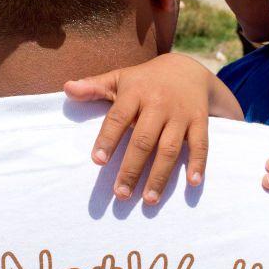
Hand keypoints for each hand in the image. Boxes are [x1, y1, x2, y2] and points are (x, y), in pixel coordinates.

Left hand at [64, 53, 241, 203]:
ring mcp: (181, 114)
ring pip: (170, 148)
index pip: (118, 117)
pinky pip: (201, 144)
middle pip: (144, 140)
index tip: (98, 161)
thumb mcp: (120, 78)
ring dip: (160, 175)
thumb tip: (67, 88)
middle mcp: (158, 104)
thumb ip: (94, 86)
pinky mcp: (200, 121)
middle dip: (132, 168)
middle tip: (120, 194)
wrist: (188, 69)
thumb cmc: (145, 80)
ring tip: (149, 199)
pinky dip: (198, 164)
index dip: (108, 139)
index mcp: (135, 92)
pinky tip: (192, 183)